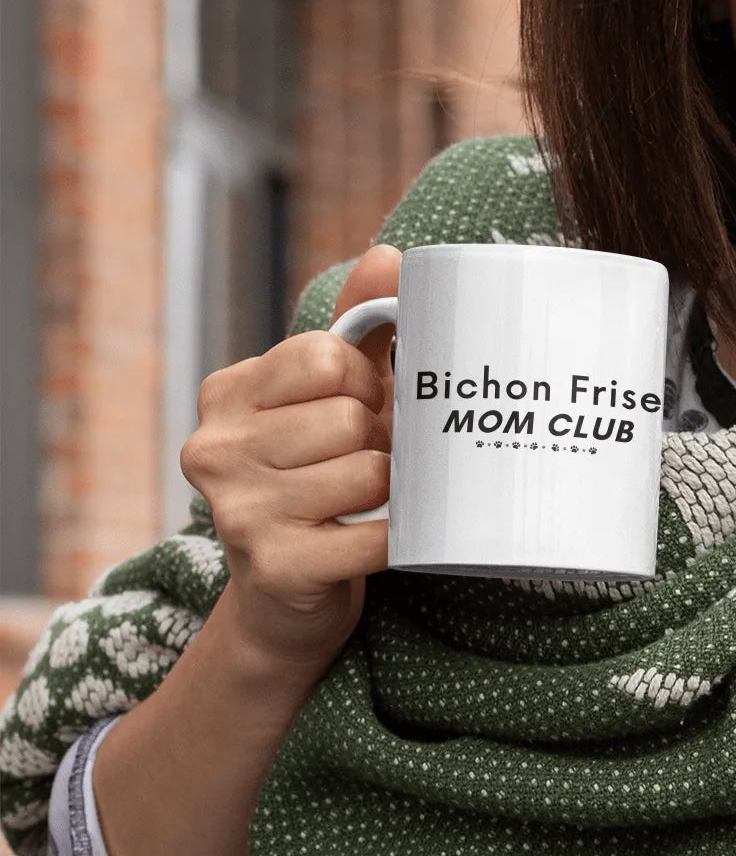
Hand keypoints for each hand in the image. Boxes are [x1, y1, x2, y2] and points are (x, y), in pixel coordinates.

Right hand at [179, 244, 399, 672]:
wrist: (288, 599)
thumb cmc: (320, 474)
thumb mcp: (334, 394)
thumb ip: (361, 326)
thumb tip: (389, 256)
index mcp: (228, 393)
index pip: (332, 356)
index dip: (366, 382)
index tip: (358, 408)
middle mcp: (216, 448)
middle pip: (352, 417)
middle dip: (380, 441)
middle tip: (365, 464)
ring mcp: (238, 511)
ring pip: (369, 472)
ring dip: (388, 489)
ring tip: (363, 502)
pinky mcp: (274, 567)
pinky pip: (377, 536)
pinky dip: (399, 537)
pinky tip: (382, 539)